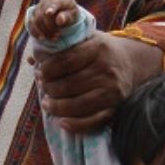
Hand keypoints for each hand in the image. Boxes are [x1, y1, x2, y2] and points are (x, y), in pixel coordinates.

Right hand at [28, 0, 80, 44]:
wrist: (63, 9)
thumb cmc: (69, 12)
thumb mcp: (73, 15)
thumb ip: (67, 17)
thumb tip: (59, 20)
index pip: (53, 3)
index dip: (51, 8)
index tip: (49, 13)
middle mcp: (46, 1)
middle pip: (43, 15)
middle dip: (50, 28)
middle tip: (58, 35)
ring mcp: (38, 7)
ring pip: (35, 21)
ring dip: (43, 32)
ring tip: (54, 38)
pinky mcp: (33, 15)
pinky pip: (30, 24)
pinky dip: (36, 32)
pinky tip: (43, 38)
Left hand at [33, 31, 159, 132]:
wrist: (133, 63)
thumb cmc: (101, 51)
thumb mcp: (86, 39)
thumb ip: (61, 46)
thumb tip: (32, 58)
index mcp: (98, 48)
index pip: (66, 61)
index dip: (47, 69)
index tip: (39, 73)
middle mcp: (107, 70)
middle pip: (69, 85)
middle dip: (50, 89)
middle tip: (42, 88)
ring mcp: (112, 91)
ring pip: (78, 105)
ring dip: (57, 107)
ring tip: (47, 104)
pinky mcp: (115, 108)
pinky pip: (92, 121)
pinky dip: (75, 125)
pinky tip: (61, 122)